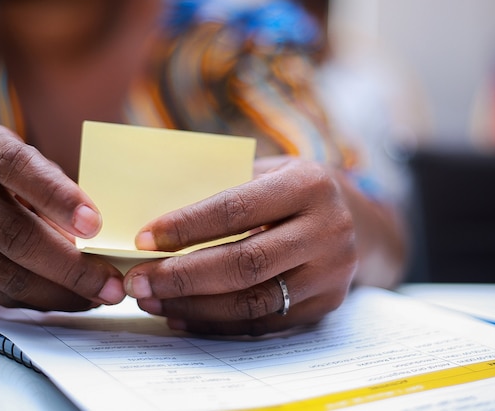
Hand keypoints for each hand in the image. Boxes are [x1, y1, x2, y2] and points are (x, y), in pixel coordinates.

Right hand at [0, 124, 124, 310]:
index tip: (95, 225)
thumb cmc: (7, 178)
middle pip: (14, 233)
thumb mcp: (32, 166)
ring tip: (98, 296)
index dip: (58, 197)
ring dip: (60, 292)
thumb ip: (60, 192)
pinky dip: (41, 301)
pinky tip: (71, 300)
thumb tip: (101, 240)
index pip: (18, 167)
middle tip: (111, 282)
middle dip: (70, 265)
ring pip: (7, 274)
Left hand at [124, 156, 356, 335]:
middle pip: (244, 263)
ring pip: (252, 301)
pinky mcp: (325, 305)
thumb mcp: (267, 171)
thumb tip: (155, 219)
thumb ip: (222, 187)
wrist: (356, 219)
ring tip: (152, 300)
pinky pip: (263, 323)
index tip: (143, 238)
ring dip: (193, 306)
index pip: (236, 208)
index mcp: (309, 185)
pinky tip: (182, 316)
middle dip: (182, 276)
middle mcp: (327, 230)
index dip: (186, 226)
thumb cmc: (293, 189)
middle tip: (138, 281)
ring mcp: (331, 273)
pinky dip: (217, 324)